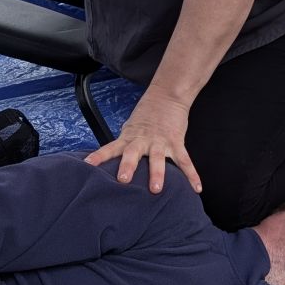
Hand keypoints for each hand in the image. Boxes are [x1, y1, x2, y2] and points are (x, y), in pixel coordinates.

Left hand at [84, 90, 201, 193]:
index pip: (110, 147)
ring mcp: (160, 142)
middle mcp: (142, 140)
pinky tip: (196, 188)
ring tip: (156, 189)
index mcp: (129, 137)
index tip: (87, 165)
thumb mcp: (130, 129)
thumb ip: (123, 146)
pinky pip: (185, 161)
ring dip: (157, 173)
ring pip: (157, 158)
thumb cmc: (147, 115)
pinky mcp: (176, 142)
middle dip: (128, 166)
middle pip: (132, 153)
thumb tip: (110, 164)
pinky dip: (192, 175)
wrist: (167, 95)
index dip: (98, 156)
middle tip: (123, 180)